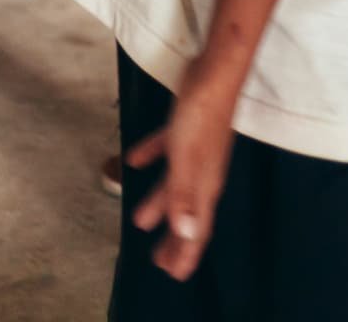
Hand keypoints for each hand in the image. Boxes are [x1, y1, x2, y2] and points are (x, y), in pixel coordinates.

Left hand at [126, 81, 236, 282]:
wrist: (215, 72)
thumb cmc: (201, 115)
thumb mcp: (186, 158)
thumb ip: (183, 195)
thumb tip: (185, 233)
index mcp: (205, 184)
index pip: (197, 229)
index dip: (186, 253)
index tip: (174, 275)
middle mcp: (203, 172)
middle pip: (186, 213)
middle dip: (173, 239)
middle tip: (159, 261)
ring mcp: (196, 150)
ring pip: (175, 185)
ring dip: (159, 203)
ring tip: (140, 220)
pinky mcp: (186, 128)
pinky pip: (166, 150)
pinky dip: (150, 157)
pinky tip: (133, 159)